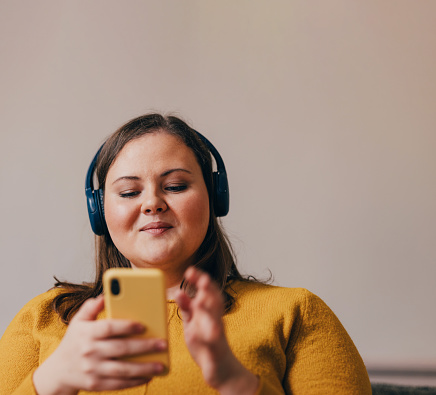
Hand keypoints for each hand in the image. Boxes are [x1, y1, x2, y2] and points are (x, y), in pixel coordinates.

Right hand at [33, 295, 166, 394]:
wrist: (57, 372)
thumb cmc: (74, 341)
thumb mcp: (78, 321)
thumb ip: (91, 307)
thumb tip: (105, 295)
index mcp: (87, 333)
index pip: (108, 328)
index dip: (126, 326)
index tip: (144, 325)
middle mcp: (89, 352)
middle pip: (121, 349)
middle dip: (144, 347)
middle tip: (163, 343)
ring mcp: (92, 370)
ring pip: (122, 370)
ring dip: (144, 368)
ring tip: (161, 364)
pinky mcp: (96, 385)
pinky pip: (118, 384)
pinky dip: (135, 381)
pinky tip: (149, 376)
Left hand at [175, 267, 258, 394]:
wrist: (223, 370)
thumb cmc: (206, 343)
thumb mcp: (194, 323)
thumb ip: (187, 308)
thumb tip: (178, 291)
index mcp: (210, 312)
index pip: (207, 292)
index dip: (200, 280)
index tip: (190, 270)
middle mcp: (216, 321)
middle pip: (214, 303)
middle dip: (208, 291)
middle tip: (202, 280)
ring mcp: (217, 337)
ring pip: (215, 322)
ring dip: (209, 312)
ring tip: (199, 302)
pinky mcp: (215, 354)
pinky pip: (212, 346)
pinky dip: (206, 340)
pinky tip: (200, 335)